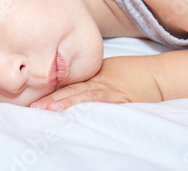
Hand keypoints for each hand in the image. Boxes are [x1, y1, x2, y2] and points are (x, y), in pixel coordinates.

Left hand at [30, 56, 162, 111]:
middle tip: (34, 106)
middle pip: (71, 90)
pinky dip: (90, 111)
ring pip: (84, 97)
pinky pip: (104, 106)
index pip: (67, 82)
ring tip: (49, 110)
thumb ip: (84, 79)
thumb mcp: (104, 71)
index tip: (31, 97)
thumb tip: (60, 86)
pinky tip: (78, 117)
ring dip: (66, 104)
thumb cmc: (129, 73)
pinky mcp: (122, 103)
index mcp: (92, 75)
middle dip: (52, 99)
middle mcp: (99, 83)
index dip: (49, 90)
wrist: (156, 76)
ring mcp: (110, 93)